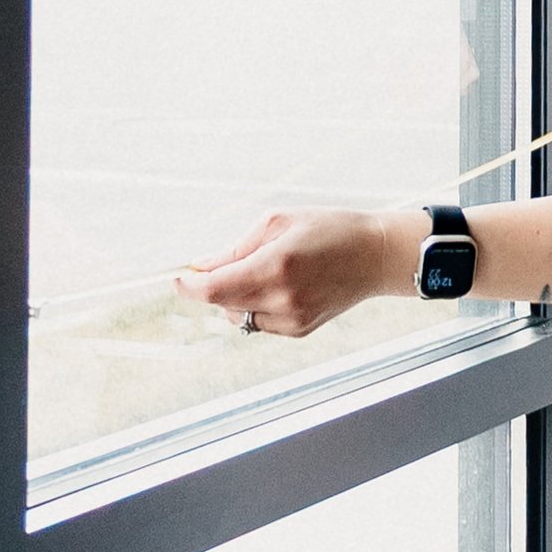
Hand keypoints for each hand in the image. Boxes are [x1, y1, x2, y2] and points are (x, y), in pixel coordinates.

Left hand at [176, 206, 395, 336]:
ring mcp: (293, 319)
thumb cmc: (329, 229)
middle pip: (221, 305)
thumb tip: (202, 267)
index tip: (176, 277)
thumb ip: (236, 247)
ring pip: (238, 317)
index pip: (213, 289)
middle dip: (209, 288)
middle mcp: (283, 299)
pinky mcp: (300, 330)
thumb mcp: (278, 222)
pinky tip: (277, 286)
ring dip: (233, 298)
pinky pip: (260, 323)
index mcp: (275, 266)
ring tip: (258, 272)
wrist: (376, 255)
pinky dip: (255, 307)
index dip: (188, 286)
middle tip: (216, 266)